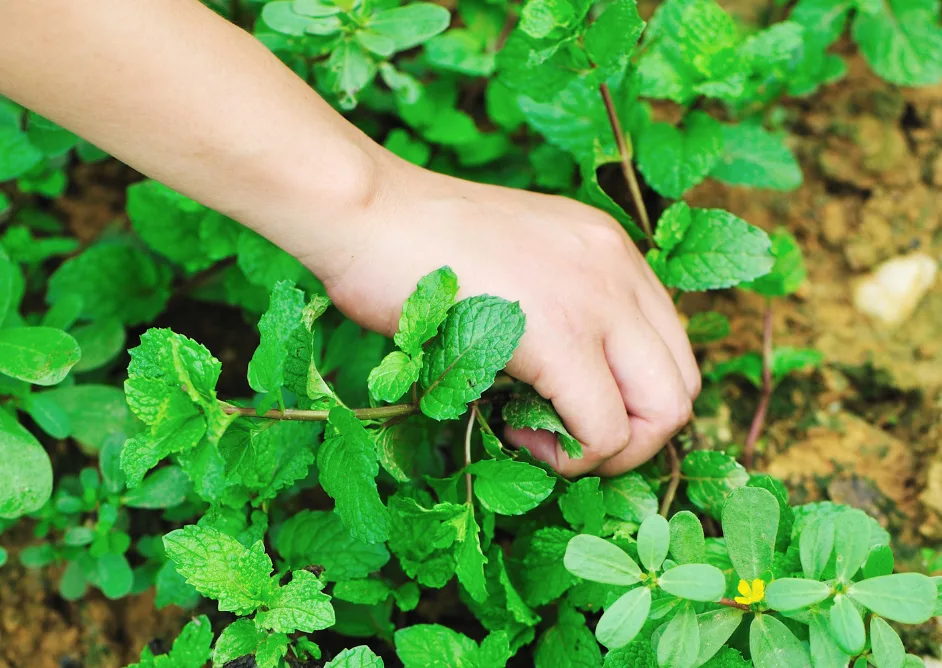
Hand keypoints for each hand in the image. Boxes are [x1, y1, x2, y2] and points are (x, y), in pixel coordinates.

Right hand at [307, 151, 700, 476]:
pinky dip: (570, 457)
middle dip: (634, 438)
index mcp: (610, 251)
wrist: (364, 213)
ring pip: (663, 413)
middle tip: (566, 441)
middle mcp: (619, 267)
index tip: (569, 410)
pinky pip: (603, 430)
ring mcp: (596, 298)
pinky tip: (517, 432)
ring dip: (608, 451)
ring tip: (540, 437)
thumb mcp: (515, 265)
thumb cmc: (415, 245)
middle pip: (681, 386)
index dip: (632, 402)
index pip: (670, 348)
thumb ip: (558, 309)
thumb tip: (569, 390)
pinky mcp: (559, 335)